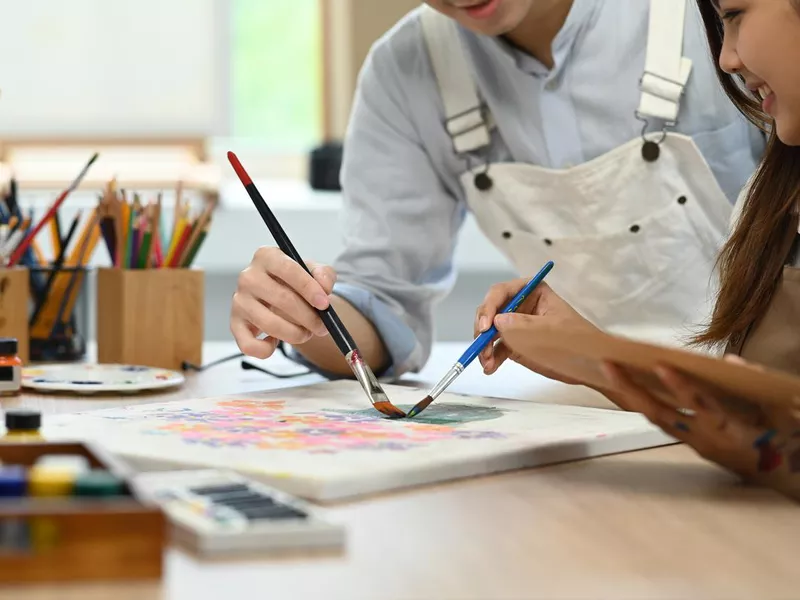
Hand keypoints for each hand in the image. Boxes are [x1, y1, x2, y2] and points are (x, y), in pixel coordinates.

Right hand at [230, 246, 335, 358]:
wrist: (279, 298)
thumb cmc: (295, 283)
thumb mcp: (314, 273)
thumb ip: (324, 276)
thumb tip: (324, 288)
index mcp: (267, 256)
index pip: (289, 269)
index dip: (309, 288)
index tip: (324, 304)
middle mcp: (248, 276)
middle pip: (282, 299)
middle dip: (308, 317)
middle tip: (322, 327)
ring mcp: (239, 300)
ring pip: (269, 324)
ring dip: (294, 334)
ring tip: (305, 334)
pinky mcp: (234, 323)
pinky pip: (248, 344)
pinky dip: (265, 349)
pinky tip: (275, 343)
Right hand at [474, 280, 594, 380]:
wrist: (592, 366)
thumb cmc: (577, 343)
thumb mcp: (550, 332)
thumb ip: (522, 325)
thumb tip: (497, 321)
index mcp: (534, 292)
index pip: (502, 292)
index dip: (490, 306)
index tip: (484, 325)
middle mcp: (522, 305)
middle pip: (492, 311)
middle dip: (483, 328)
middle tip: (481, 345)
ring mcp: (518, 326)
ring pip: (491, 331)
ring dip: (484, 346)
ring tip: (486, 362)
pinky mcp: (516, 344)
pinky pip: (497, 347)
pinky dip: (491, 357)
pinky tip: (490, 368)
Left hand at [601, 361, 798, 482]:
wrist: (784, 477)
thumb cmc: (783, 441)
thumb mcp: (780, 414)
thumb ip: (756, 389)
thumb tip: (731, 361)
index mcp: (731, 432)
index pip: (700, 406)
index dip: (680, 386)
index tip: (660, 365)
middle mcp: (705, 440)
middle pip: (662, 414)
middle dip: (633, 390)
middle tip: (609, 365)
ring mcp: (694, 444)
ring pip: (656, 419)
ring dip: (631, 395)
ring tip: (610, 371)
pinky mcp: (690, 443)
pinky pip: (661, 422)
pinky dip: (643, 404)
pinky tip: (627, 387)